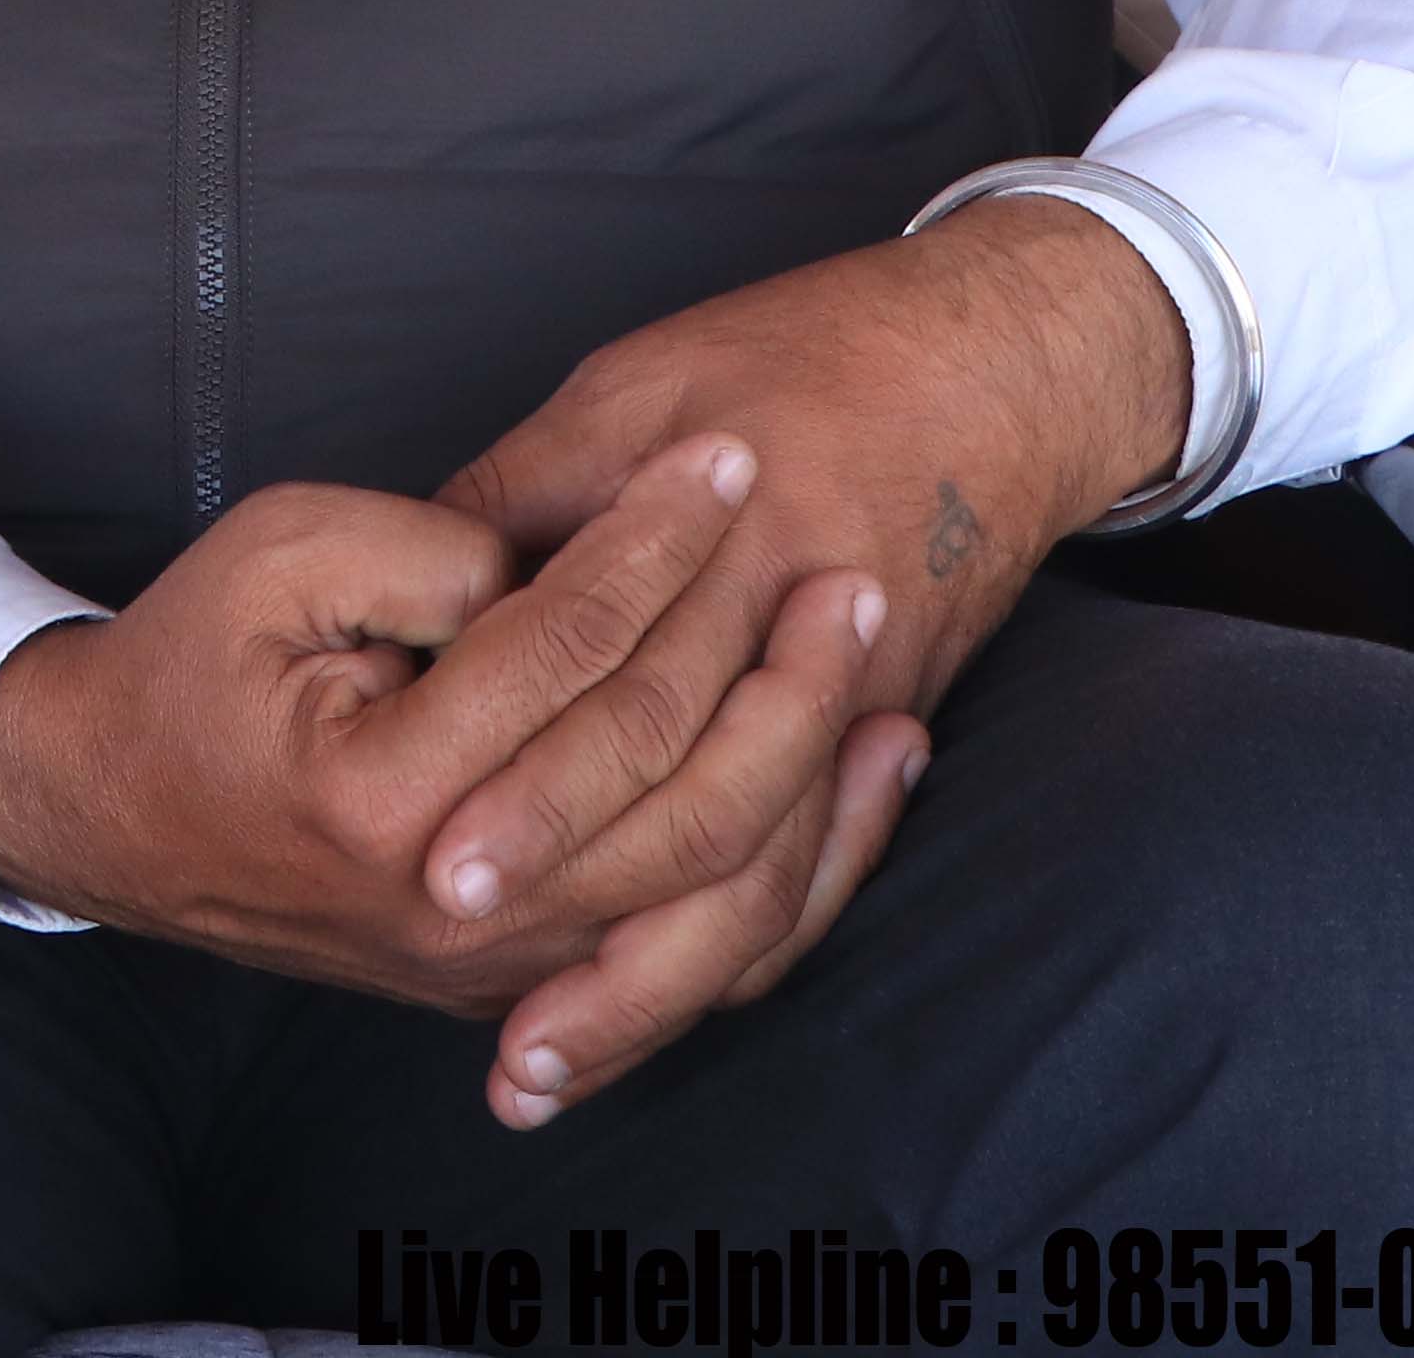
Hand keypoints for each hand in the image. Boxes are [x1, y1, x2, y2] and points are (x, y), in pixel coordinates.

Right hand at [0, 448, 910, 1112]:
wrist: (115, 815)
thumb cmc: (194, 667)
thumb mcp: (282, 555)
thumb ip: (437, 550)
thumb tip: (582, 569)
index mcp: (388, 796)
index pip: (573, 654)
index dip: (657, 541)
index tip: (723, 456)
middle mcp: (461, 909)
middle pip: (676, 782)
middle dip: (772, 657)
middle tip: (836, 555)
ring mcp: (504, 970)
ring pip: (721, 885)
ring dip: (816, 763)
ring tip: (872, 652)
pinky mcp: (533, 986)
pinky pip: (710, 949)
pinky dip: (807, 866)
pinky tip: (865, 774)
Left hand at [422, 205, 1193, 1112]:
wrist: (993, 370)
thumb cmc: (797, 355)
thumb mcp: (637, 386)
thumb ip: (527, 490)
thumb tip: (420, 589)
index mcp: (734, 541)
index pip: (614, 684)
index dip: (526, 778)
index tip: (431, 852)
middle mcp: (798, 643)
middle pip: (681, 796)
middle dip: (567, 879)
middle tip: (453, 947)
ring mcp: (853, 703)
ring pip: (751, 875)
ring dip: (642, 977)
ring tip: (529, 1056)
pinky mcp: (878, 731)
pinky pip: (804, 876)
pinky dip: (726, 951)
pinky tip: (640, 1008)